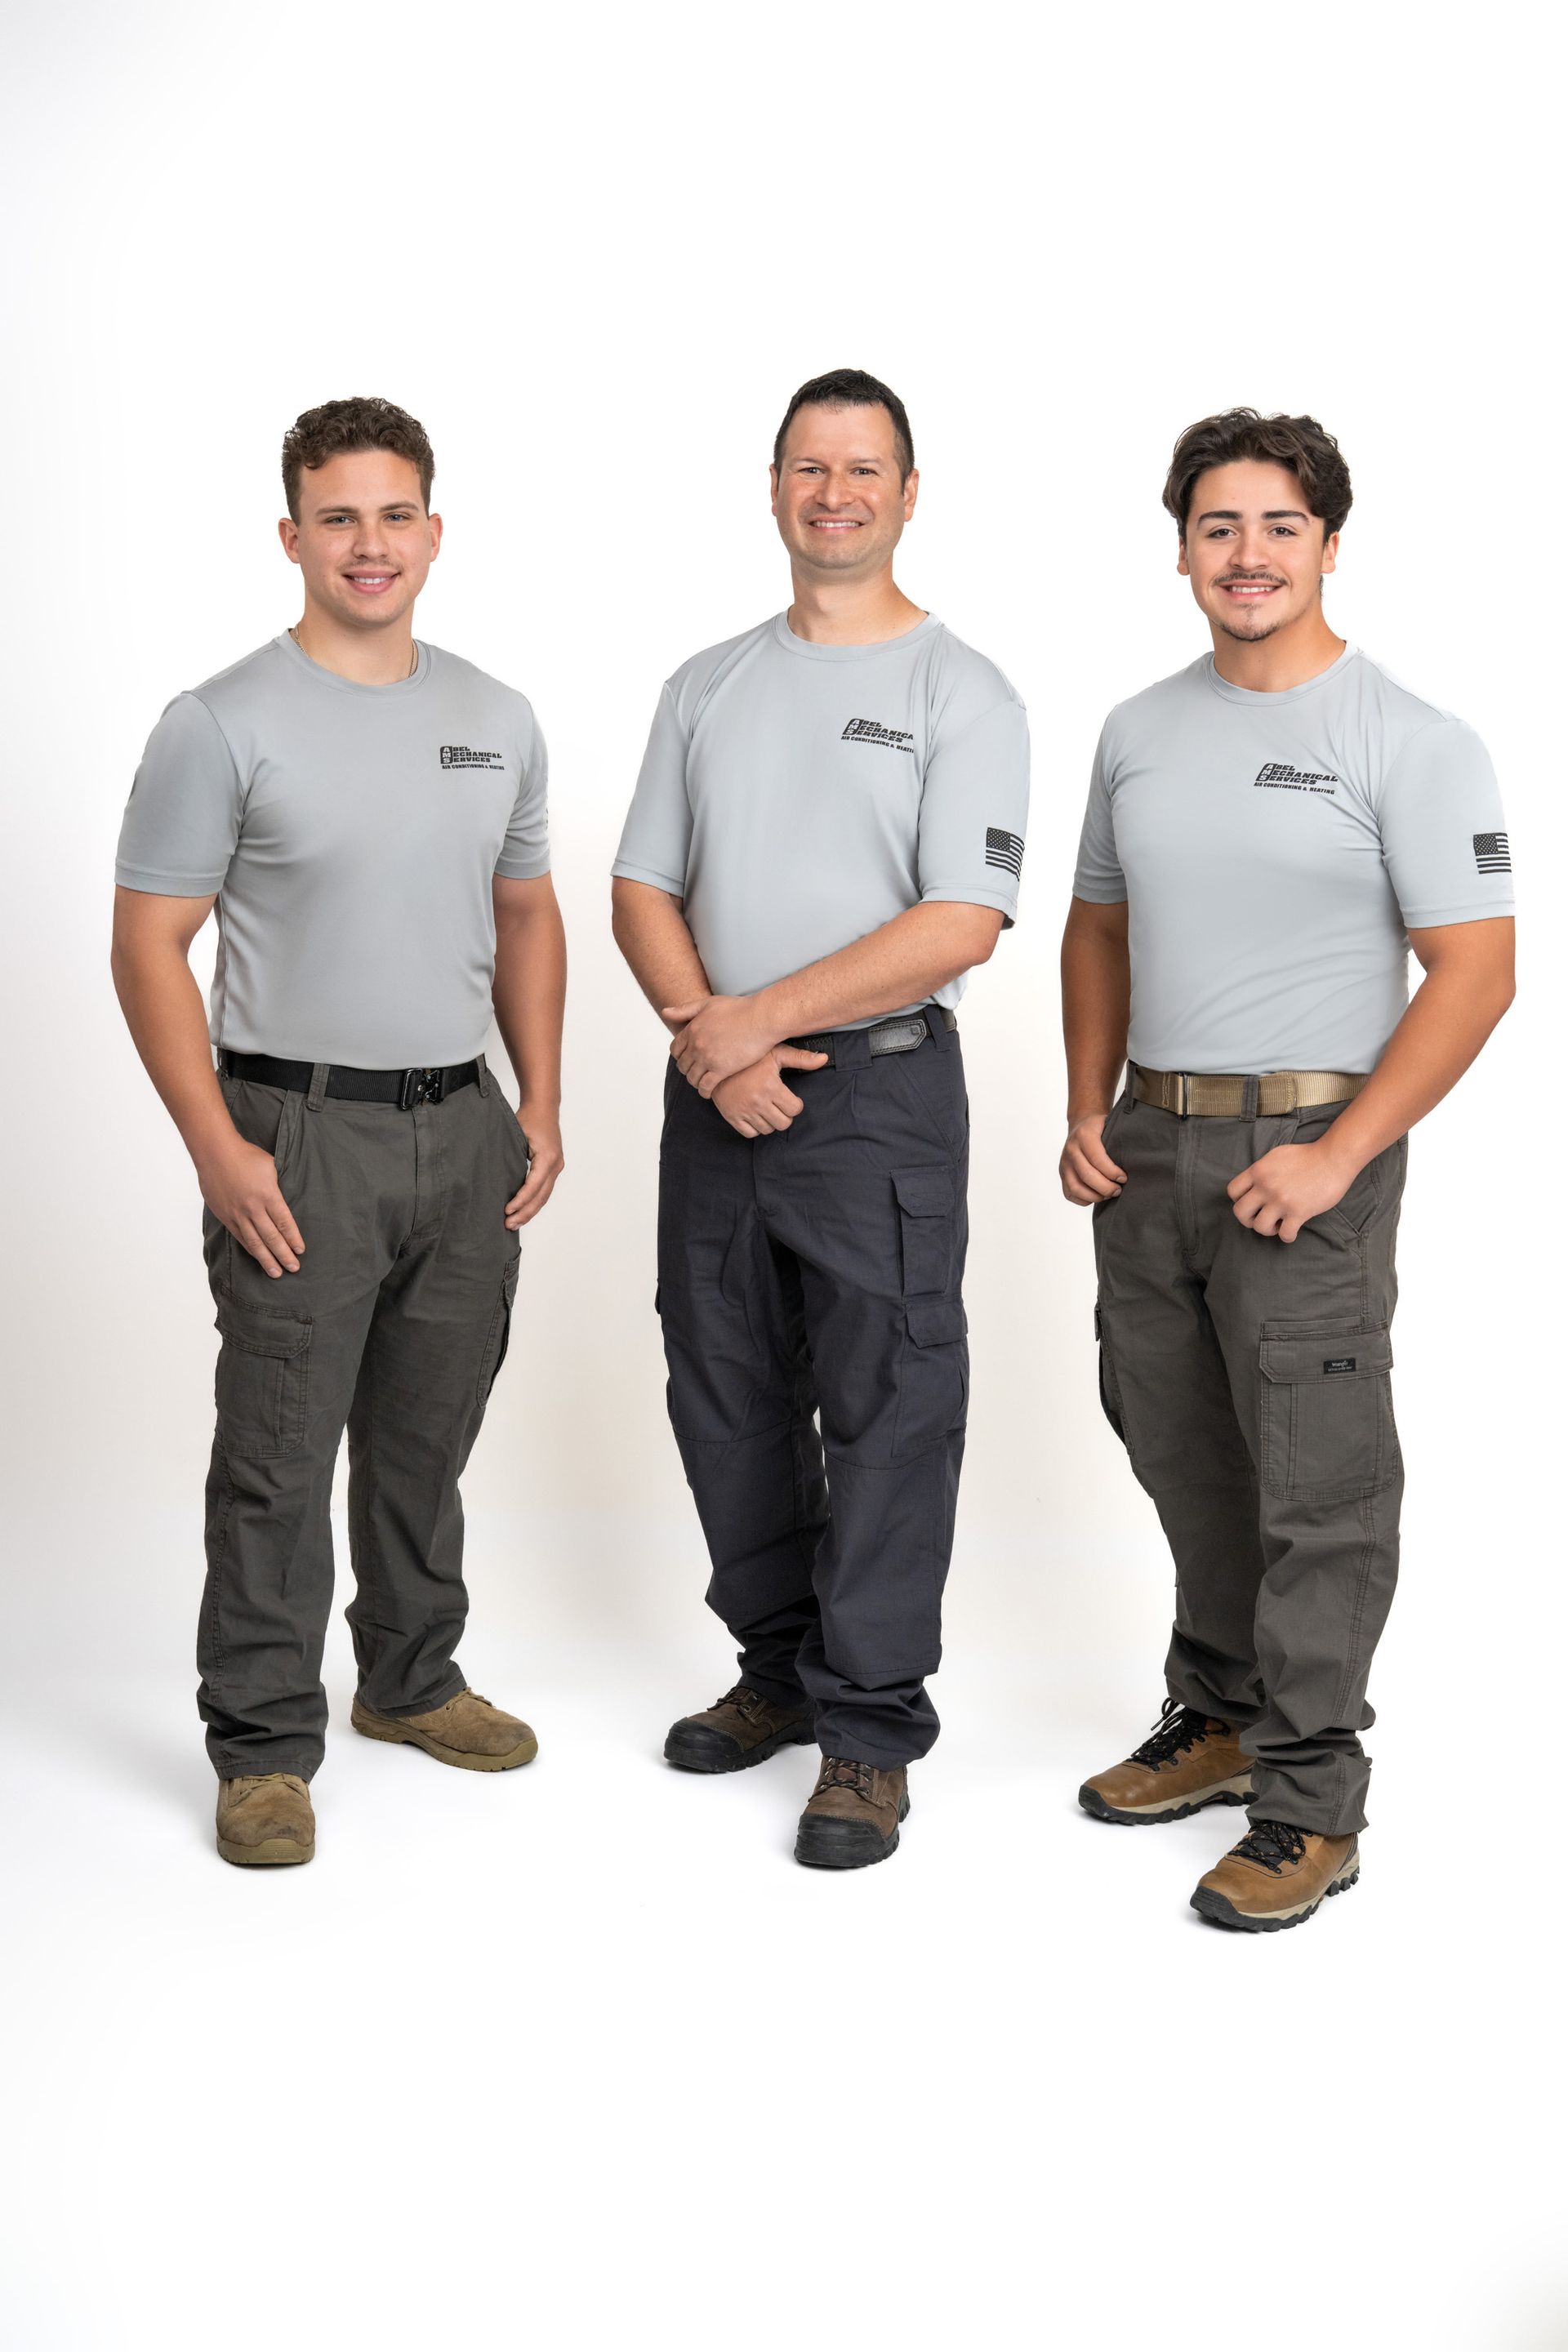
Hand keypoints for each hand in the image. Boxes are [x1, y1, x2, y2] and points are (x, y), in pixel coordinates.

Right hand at [197, 1134, 303, 1277]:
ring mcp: (237, 1214)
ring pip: (255, 1242)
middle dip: (284, 1255)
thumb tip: (281, 1204)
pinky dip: (250, 1249)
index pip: (285, 1223)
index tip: (300, 1250)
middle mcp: (253, 1208)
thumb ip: (276, 1189)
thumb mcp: (271, 1168)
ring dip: (267, 1259)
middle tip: (294, 1268)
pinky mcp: (225, 1216)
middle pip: (272, 1237)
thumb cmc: (245, 1155)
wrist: (215, 1152)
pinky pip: (240, 1236)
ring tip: (276, 1272)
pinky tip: (257, 1257)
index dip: (293, 1239)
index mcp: (268, 1195)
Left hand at [505, 1105, 563, 1228]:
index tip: (507, 1211)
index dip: (520, 1201)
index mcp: (548, 1157)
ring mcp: (557, 1167)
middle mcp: (556, 1164)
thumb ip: (509, 1156)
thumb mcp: (516, 1134)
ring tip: (515, 1223)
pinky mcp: (553, 1168)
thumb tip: (494, 1178)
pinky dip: (534, 1202)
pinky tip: (523, 1211)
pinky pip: (544, 1189)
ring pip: (544, 1196)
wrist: (544, 1107)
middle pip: (541, 1196)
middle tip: (509, 1225)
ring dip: (530, 1211)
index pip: (533, 1186)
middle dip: (525, 1212)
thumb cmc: (529, 1117)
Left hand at [664, 995, 782, 1096]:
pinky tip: (709, 1091)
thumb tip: (664, 1012)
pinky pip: (706, 1086)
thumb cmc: (739, 1009)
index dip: (680, 1056)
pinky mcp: (722, 1069)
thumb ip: (685, 1010)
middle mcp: (696, 1044)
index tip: (688, 1059)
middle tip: (696, 1072)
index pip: (675, 1049)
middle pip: (682, 1065)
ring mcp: (708, 1058)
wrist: (761, 1018)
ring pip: (692, 1078)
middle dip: (687, 1069)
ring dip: (695, 1081)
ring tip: (703, 1082)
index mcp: (692, 1029)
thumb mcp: (708, 1004)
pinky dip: (704, 1091)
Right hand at [712, 1048, 830, 1137]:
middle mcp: (757, 1101)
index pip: (795, 1109)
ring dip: (771, 1121)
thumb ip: (801, 1058)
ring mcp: (743, 1111)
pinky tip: (756, 1114)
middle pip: (783, 1123)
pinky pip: (750, 1133)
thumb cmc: (750, 1057)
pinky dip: (756, 1127)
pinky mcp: (732, 1117)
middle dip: (785, 1115)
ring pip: (768, 1129)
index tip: (790, 1098)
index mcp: (770, 1086)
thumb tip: (824, 1058)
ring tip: (767, 1108)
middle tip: (779, 1104)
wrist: (717, 1060)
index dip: (795, 1104)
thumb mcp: (776, 1053)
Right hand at [1060, 1112, 1125, 1204]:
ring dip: (1095, 1196)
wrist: (1081, 1124)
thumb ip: (1121, 1136)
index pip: (1097, 1159)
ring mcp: (1064, 1163)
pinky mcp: (1062, 1174)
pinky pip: (1070, 1194)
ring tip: (1108, 1194)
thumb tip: (1138, 1156)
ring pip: (1076, 1188)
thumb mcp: (1111, 1124)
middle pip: (1087, 1175)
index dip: (1112, 1172)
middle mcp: (1071, 1149)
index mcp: (1084, 1135)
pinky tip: (1097, 1195)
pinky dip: (1085, 1200)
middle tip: (1118, 1190)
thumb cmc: (1101, 1128)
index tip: (1124, 1178)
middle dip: (1106, 1187)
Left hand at [1226, 1140, 1355, 1242]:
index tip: (1253, 1202)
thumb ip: (1262, 1170)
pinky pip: (1285, 1235)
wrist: (1333, 1158)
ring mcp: (1281, 1200)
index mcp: (1259, 1171)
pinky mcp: (1299, 1212)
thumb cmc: (1307, 1155)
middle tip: (1261, 1217)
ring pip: (1259, 1227)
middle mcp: (1266, 1186)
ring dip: (1268, 1229)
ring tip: (1279, 1223)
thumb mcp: (1276, 1156)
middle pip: (1239, 1212)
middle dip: (1248, 1219)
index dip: (1239, 1200)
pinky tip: (1293, 1229)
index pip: (1232, 1191)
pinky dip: (1287, 1236)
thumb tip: (1254, 1184)